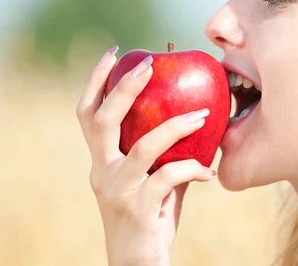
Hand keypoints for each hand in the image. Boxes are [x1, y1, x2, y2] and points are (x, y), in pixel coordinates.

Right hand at [76, 46, 216, 265]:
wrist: (138, 263)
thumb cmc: (149, 216)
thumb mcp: (150, 179)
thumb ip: (162, 153)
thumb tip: (193, 116)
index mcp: (102, 160)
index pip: (88, 114)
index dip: (96, 81)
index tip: (113, 52)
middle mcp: (102, 171)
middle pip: (102, 121)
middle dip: (123, 88)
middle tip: (148, 65)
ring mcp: (117, 190)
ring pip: (143, 147)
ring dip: (176, 127)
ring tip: (203, 115)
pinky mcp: (137, 209)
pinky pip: (169, 178)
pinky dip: (193, 169)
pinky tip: (209, 173)